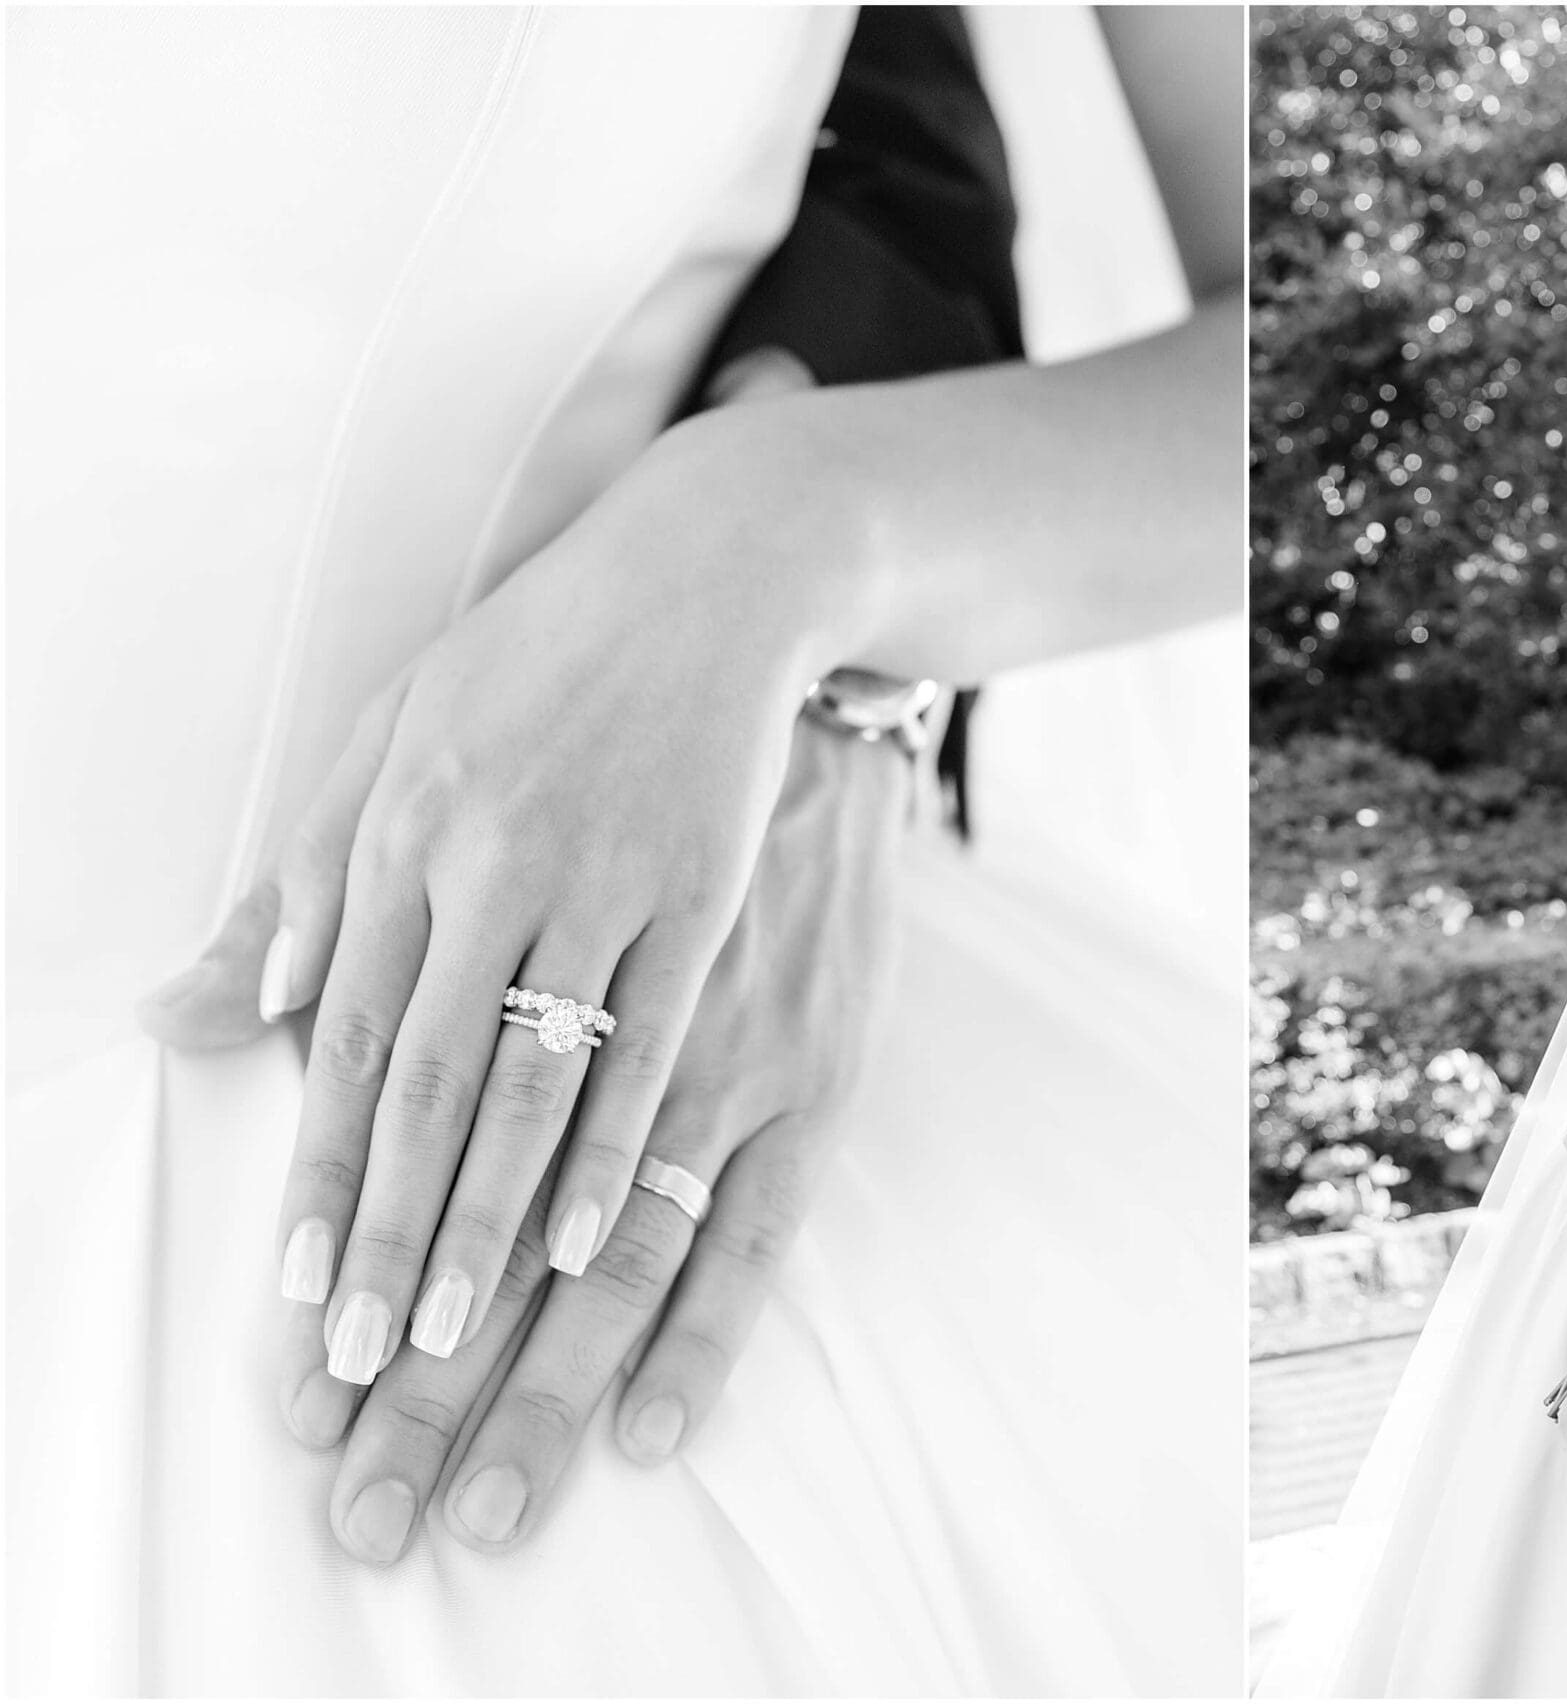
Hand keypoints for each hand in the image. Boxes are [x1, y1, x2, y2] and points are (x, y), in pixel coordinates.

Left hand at [145, 346, 847, 1397]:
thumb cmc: (537, 663)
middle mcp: (487, 861)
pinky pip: (653, 1038)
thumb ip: (301, 881)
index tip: (298, 1292)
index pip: (342, 1037)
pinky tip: (593, 1236)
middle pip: (427, 1081)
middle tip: (362, 1364)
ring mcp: (602, 877)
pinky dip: (618, 1143)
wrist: (706, 573)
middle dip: (393, 1232)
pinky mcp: (703, 888)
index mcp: (400, 831)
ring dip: (492, 1219)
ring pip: (535, 1080)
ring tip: (460, 1337)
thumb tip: (205, 1011)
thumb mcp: (388, 742)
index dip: (321, 1172)